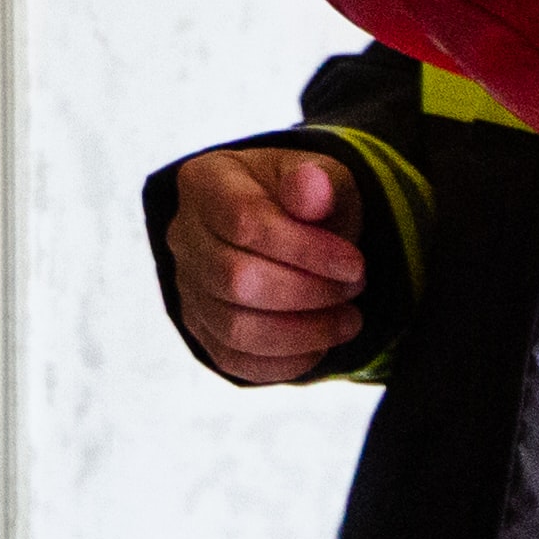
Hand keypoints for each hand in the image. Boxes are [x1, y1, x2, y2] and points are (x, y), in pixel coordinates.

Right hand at [165, 147, 367, 381]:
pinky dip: (283, 361)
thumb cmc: (307, 200)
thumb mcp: (323, 176)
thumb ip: (318, 181)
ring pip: (234, 328)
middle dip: (308, 292)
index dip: (305, 250)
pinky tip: (320, 345)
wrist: (290, 228)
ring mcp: (186, 286)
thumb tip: (310, 187)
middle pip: (235, 279)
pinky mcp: (200, 327)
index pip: (244, 221)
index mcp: (205, 182)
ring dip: (301, 333)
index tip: (355, 264)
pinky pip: (234, 359)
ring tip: (347, 320)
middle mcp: (183, 236)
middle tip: (354, 289)